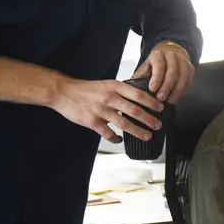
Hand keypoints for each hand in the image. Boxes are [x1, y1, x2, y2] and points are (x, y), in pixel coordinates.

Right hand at [50, 76, 164, 142]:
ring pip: (124, 123)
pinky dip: (116, 138)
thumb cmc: (85, 89)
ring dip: (138, 132)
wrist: (62, 92)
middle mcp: (109, 98)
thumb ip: (121, 91)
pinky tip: (120, 140)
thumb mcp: (106, 84)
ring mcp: (100, 110)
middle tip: (158, 125)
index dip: (151, 102)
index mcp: (114, 87)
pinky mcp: (92, 122)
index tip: (161, 108)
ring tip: (147, 136)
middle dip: (149, 120)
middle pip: (134, 110)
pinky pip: (108, 133)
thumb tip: (139, 97)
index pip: (138, 94)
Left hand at [132, 41, 194, 103]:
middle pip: (172, 71)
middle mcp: (171, 55)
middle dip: (167, 86)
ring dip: (177, 90)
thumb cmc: (155, 65)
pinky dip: (184, 89)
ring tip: (171, 100)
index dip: (157, 78)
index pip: (159, 65)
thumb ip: (138, 78)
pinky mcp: (190, 67)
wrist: (168, 55)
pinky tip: (177, 96)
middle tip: (161, 98)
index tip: (153, 89)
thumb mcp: (144, 68)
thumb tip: (129, 91)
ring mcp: (182, 60)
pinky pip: (189, 79)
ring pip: (183, 76)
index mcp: (157, 54)